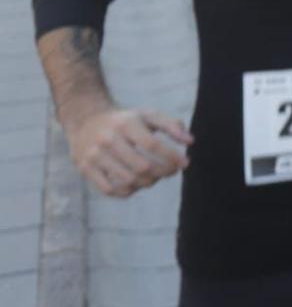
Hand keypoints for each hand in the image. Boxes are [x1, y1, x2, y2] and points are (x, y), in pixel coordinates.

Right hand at [65, 107, 191, 197]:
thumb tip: (190, 142)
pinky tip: (136, 183)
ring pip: (128, 180)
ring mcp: (94, 155)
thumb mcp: (148, 115)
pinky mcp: (85, 168)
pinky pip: (109, 190)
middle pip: (142, 166)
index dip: (172, 157)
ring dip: (148, 182)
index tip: (185, 163)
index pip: (152, 145)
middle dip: (163, 172)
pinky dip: (128, 191)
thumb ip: (172, 125)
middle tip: (171, 170)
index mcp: (126, 124)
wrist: (85, 119)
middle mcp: (108, 139)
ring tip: (154, 175)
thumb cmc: (125, 120)